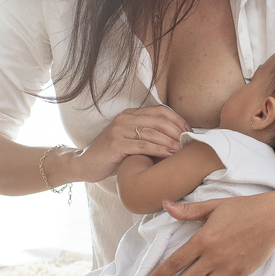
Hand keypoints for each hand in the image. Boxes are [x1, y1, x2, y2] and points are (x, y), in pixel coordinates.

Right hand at [71, 106, 191, 183]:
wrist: (84, 164)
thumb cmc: (112, 156)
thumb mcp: (131, 141)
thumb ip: (147, 136)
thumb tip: (177, 140)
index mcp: (130, 114)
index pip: (159, 111)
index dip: (177, 120)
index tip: (189, 131)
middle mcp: (124, 118)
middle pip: (158, 120)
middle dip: (177, 131)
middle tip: (189, 141)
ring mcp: (119, 130)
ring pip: (152, 133)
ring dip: (171, 141)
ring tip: (183, 150)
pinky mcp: (115, 144)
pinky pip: (142, 145)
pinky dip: (159, 150)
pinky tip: (170, 155)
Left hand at [145, 193, 274, 275]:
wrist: (274, 218)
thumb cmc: (243, 208)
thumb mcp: (213, 205)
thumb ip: (188, 210)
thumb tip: (165, 204)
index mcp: (203, 239)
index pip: (176, 261)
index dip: (160, 275)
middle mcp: (213, 257)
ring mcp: (228, 268)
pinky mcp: (241, 274)